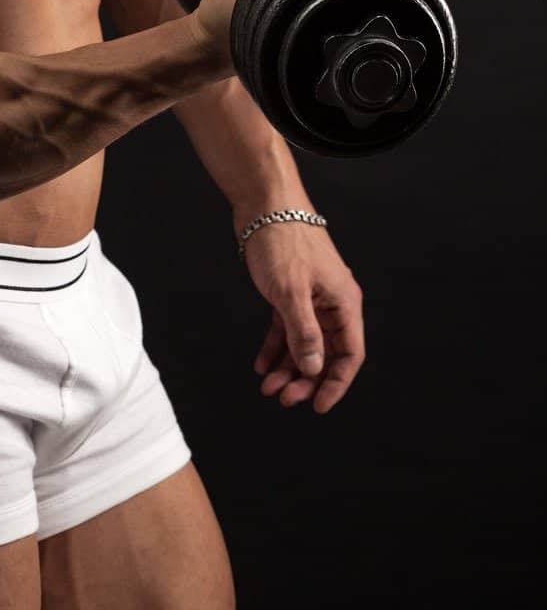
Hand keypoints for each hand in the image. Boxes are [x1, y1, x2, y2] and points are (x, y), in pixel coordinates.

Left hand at [242, 219, 364, 413]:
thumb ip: (304, 333)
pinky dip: (275, 346)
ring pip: (304, 343)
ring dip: (288, 367)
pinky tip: (261, 364)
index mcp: (343, 302)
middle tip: (284, 398)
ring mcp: (310, 297)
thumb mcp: (291, 292)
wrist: (263, 203)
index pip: (349, 354)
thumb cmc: (283, 240)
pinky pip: (286, 328)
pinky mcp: (289, 291)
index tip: (318, 406)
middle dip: (306, 379)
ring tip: (268, 387)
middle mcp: (331, 302)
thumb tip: (315, 369)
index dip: (336, 383)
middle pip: (325, 353)